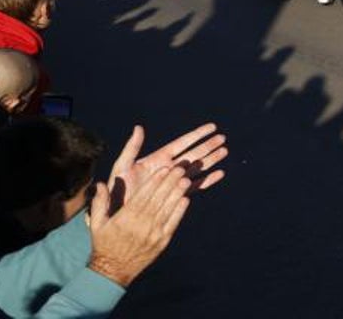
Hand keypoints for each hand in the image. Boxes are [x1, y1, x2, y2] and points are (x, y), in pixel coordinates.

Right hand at [88, 166, 191, 288]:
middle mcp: (141, 225)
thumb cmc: (104, 244)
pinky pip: (172, 223)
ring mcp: (153, 234)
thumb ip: (99, 203)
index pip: (143, 195)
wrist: (113, 271)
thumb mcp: (97, 224)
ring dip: (177, 193)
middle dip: (170, 182)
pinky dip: (180, 211)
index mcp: (125, 218)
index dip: (155, 181)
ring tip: (185, 180)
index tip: (164, 169)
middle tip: (179, 169)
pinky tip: (185, 199)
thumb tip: (99, 184)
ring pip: (167, 209)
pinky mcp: (162, 242)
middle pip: (158, 199)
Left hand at [107, 123, 226, 209]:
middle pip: (194, 154)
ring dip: (211, 160)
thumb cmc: (118, 191)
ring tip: (225, 152)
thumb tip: (138, 127)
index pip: (182, 143)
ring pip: (198, 168)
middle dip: (209, 146)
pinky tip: (220, 174)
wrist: (119, 214)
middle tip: (223, 138)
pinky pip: (196, 186)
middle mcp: (169, 168)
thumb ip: (132, 148)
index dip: (198, 135)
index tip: (212, 127)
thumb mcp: (122, 167)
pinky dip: (208, 180)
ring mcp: (174, 182)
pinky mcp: (176, 195)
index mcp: (158, 159)